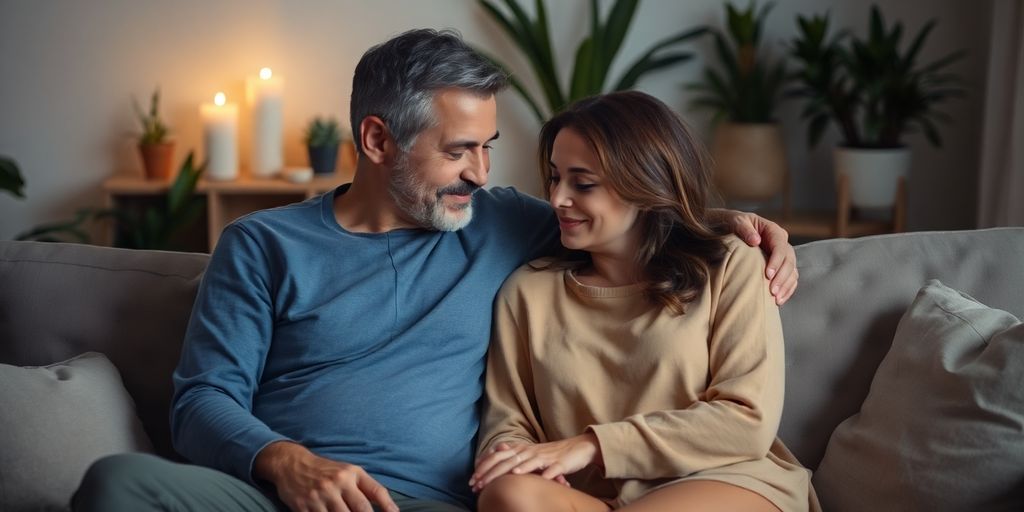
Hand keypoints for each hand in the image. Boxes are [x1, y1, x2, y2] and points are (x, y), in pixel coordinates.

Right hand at [254, 441, 397, 511]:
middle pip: (361, 509)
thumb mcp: (348, 471)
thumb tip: (389, 507)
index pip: (376, 491)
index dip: (388, 506)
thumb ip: (366, 487)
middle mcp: (337, 483)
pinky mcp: (304, 506)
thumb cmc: (326, 470)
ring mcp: (320, 495)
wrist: (292, 464)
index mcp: (352, 474)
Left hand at [470, 435, 599, 491]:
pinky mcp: (558, 464)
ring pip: (520, 463)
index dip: (484, 466)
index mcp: (524, 450)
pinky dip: (531, 471)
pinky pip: (544, 468)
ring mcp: (544, 457)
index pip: (499, 456)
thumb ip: (516, 454)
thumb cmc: (555, 454)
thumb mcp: (533, 453)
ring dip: (504, 473)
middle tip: (475, 485)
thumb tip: (497, 452)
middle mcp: (531, 451)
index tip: (472, 478)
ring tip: (491, 483)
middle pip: (505, 460)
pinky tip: (520, 475)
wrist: (581, 448)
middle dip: (488, 473)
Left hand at [720, 209, 797, 304]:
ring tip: (776, 299)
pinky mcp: (780, 267)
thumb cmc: (733, 224)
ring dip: (786, 286)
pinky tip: (779, 301)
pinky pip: (790, 279)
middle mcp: (781, 243)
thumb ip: (744, 229)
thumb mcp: (736, 221)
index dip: (776, 261)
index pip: (780, 247)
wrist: (729, 228)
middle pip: (789, 261)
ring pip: (792, 271)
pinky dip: (787, 290)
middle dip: (782, 277)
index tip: (767, 275)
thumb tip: (755, 241)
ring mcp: (782, 256)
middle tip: (772, 291)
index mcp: (773, 231)